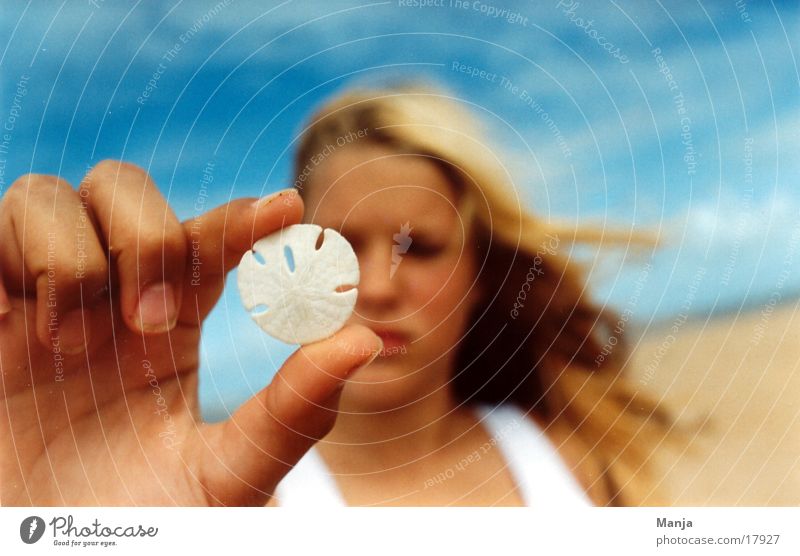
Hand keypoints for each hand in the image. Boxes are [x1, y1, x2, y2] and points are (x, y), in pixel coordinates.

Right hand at [0, 160, 380, 505]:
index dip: (243, 214)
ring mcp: (39, 299)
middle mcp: (108, 297)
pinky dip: (10, 256)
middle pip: (124, 188)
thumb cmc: (143, 525)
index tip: (288, 210)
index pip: (209, 235)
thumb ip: (293, 412)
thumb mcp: (229, 474)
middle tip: (152, 325)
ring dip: (72, 256)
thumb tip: (365, 340)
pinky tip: (20, 323)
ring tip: (72, 346)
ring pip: (50, 196)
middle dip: (148, 241)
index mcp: (173, 324)